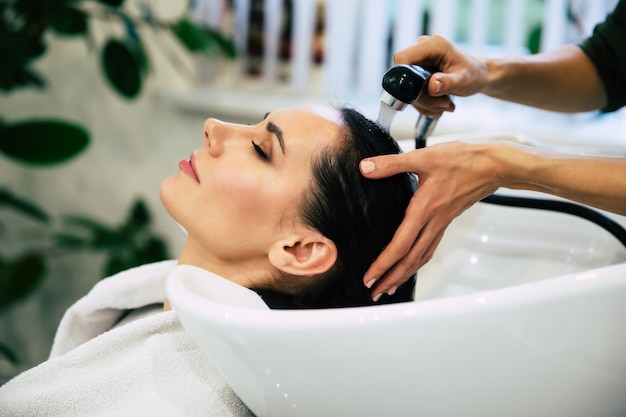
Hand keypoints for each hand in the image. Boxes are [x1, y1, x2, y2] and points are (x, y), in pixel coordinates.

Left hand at [360, 141, 502, 299]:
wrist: (492, 165)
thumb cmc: (462, 160)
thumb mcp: (423, 158)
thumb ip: (391, 164)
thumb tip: (365, 168)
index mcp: (424, 211)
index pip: (400, 245)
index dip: (383, 264)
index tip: (369, 277)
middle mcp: (433, 223)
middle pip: (409, 260)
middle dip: (390, 279)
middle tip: (374, 293)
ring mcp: (441, 224)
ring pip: (420, 258)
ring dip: (404, 275)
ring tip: (389, 287)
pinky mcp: (446, 221)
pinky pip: (429, 249)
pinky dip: (417, 262)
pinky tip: (410, 264)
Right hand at [394, 35, 489, 116]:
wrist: (478, 76)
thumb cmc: (474, 74)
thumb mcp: (464, 80)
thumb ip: (447, 83)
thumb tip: (431, 86)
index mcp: (432, 45)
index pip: (402, 58)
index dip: (403, 78)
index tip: (418, 94)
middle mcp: (422, 50)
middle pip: (404, 78)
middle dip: (421, 97)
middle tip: (442, 104)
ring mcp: (419, 62)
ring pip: (407, 89)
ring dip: (425, 103)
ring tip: (445, 105)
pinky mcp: (418, 72)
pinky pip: (412, 92)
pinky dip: (425, 103)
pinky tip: (440, 104)